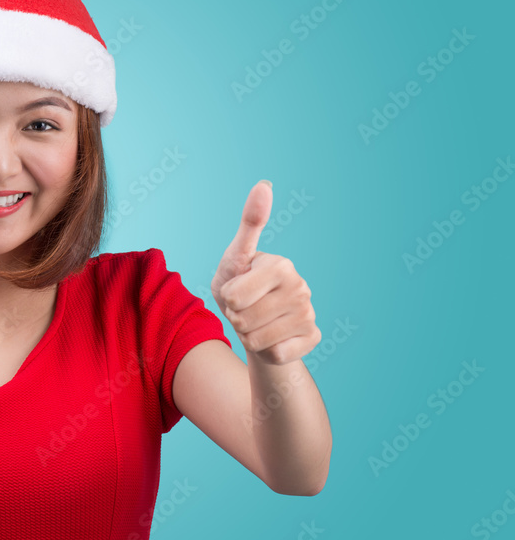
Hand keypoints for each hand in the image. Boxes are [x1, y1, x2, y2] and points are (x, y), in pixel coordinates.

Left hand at [210, 181, 320, 364]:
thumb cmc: (240, 284)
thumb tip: (264, 184)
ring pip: (256, 340)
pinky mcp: (312, 338)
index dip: (226, 299)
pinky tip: (272, 337)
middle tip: (245, 308)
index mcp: (281, 265)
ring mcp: (309, 314)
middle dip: (236, 318)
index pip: (233, 297)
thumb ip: (250, 223)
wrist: (257, 323)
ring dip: (248, 335)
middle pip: (243, 320)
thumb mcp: (235, 256)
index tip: (236, 290)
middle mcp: (301, 287)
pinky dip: (265, 351)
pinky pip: (274, 354)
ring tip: (256, 322)